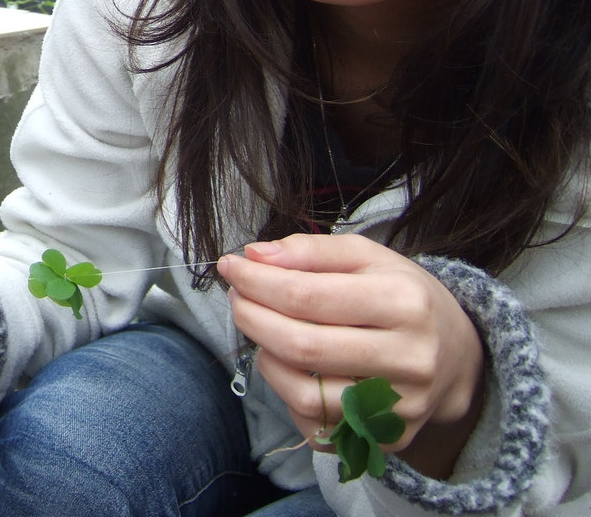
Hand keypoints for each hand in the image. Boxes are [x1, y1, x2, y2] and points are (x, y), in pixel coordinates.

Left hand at [218, 234, 484, 478]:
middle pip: (302, 347)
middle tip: (237, 297)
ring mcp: (401, 408)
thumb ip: (311, 251)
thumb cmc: (403, 296)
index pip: (307, 296)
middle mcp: (410, 360)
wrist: (458, 356)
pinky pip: (318, 427)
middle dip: (252, 318)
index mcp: (405, 303)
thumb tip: (254, 255)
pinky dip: (288, 396)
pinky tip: (288, 366)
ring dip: (266, 359)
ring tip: (261, 330)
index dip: (257, 282)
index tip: (230, 267)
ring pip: (305, 395)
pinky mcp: (389, 440)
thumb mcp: (368, 257)